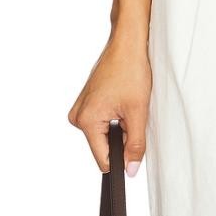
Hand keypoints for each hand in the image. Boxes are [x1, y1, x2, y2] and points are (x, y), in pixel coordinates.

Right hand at [67, 34, 151, 174]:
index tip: (133, 156)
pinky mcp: (86, 105)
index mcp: (87, 121)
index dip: (121, 161)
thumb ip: (135, 146)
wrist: (126, 45)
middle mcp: (78, 117)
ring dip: (119, 129)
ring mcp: (80, 110)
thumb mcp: (138, 114)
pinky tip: (121, 103)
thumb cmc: (131, 71)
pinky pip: (102, 124)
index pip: (103, 159)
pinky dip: (115, 120)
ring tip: (126, 106)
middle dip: (122, 140)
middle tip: (131, 116)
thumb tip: (131, 170)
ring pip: (104, 136)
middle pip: (104, 148)